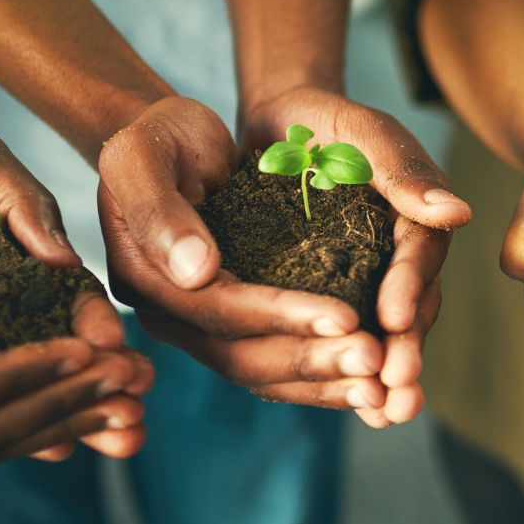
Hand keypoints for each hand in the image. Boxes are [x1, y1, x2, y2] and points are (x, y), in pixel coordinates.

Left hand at [0, 124, 152, 460]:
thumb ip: (21, 198)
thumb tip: (66, 261)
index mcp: (12, 266)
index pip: (68, 306)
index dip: (97, 331)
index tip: (117, 350)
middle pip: (59, 361)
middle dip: (105, 387)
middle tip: (137, 408)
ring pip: (22, 394)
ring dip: (74, 418)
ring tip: (118, 436)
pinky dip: (7, 431)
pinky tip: (50, 450)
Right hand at [101, 97, 400, 417]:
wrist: (169, 144)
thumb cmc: (159, 138)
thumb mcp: (142, 156)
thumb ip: (160, 210)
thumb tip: (198, 273)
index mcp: (144, 280)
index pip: (219, 310)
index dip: (282, 316)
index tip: (346, 317)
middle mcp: (169, 315)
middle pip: (243, 356)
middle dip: (313, 359)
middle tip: (376, 359)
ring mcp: (200, 327)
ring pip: (262, 372)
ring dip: (324, 381)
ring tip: (381, 385)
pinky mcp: (233, 324)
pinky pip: (276, 362)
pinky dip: (320, 378)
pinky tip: (367, 382)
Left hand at [232, 87, 467, 426]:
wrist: (280, 125)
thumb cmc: (326, 118)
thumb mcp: (364, 131)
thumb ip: (404, 170)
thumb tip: (457, 213)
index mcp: (417, 219)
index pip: (417, 256)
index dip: (408, 288)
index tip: (396, 319)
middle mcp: (399, 258)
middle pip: (409, 309)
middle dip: (404, 351)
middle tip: (397, 388)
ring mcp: (366, 283)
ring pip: (381, 335)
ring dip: (383, 376)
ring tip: (382, 413)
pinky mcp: (329, 298)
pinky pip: (343, 338)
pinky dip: (345, 372)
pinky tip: (351, 409)